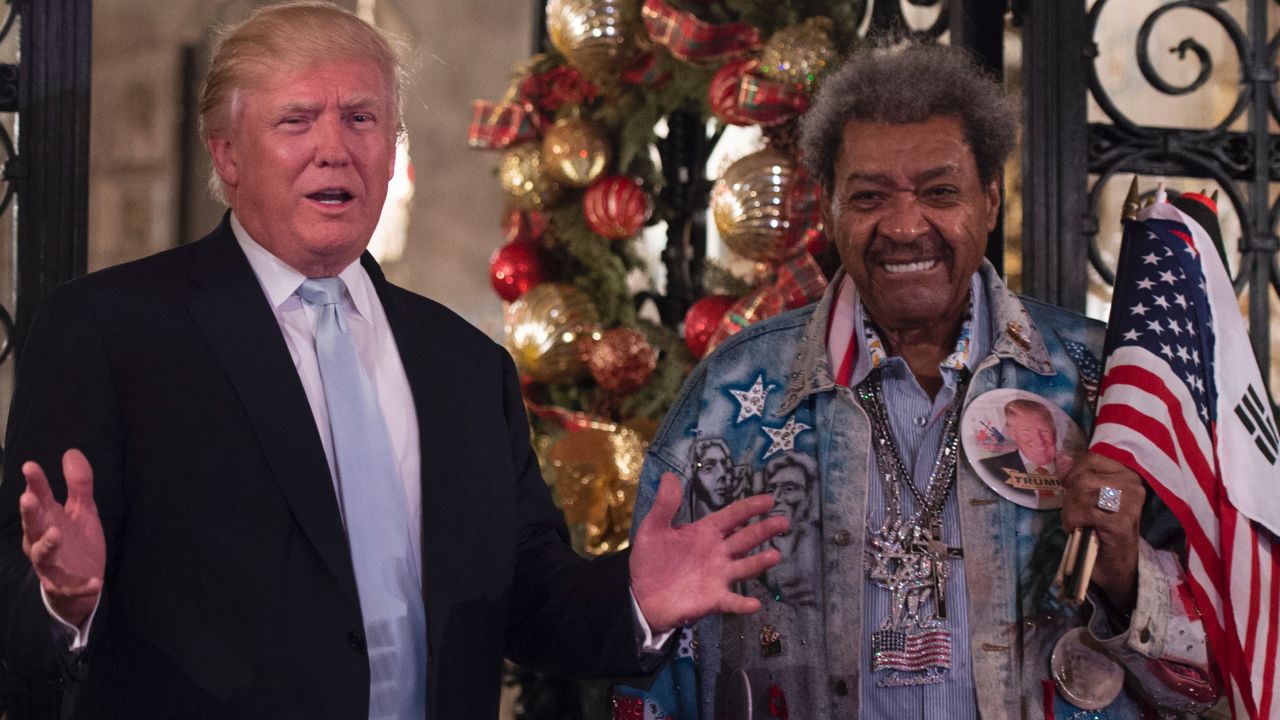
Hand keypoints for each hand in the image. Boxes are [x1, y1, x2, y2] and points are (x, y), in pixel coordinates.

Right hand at [19, 449, 105, 626]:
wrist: (81, 583)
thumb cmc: (75, 541)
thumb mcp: (82, 510)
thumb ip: (78, 484)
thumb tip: (71, 452)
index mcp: (48, 519)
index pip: (38, 498)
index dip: (34, 483)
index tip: (30, 466)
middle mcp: (42, 540)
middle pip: (33, 526)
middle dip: (30, 513)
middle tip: (27, 498)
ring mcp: (51, 564)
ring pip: (42, 555)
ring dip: (47, 544)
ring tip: (57, 533)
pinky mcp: (64, 586)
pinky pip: (71, 587)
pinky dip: (82, 586)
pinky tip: (96, 582)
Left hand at [630, 472, 788, 632]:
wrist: (641, 596)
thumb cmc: (650, 560)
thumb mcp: (653, 530)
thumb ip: (664, 506)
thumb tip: (670, 476)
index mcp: (706, 533)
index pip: (732, 516)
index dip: (750, 507)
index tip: (769, 500)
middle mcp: (718, 552)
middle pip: (746, 538)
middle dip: (764, 530)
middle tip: (783, 522)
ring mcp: (719, 576)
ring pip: (744, 567)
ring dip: (759, 562)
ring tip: (774, 556)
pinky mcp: (714, 599)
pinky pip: (732, 601)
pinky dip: (743, 603)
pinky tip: (753, 603)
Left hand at [1060, 452, 1144, 609]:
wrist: (1114, 566)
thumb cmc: (1100, 529)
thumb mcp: (1087, 496)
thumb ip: (1077, 476)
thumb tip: (1062, 458)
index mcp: (1128, 474)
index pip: (1091, 458)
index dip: (1074, 475)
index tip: (1075, 493)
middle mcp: (1133, 485)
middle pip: (1082, 476)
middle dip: (1071, 498)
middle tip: (1077, 515)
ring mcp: (1130, 503)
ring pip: (1081, 491)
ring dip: (1071, 512)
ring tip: (1081, 524)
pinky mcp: (1122, 522)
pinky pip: (1084, 512)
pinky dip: (1074, 522)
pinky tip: (1082, 531)